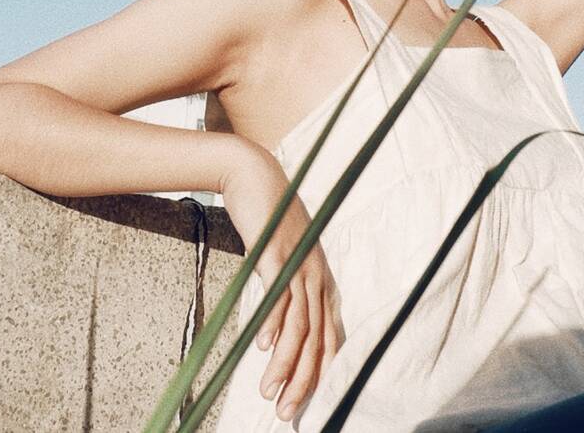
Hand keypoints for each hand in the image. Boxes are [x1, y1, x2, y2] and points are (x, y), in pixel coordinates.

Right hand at [220, 141, 345, 421]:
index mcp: (321, 280)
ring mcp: (298, 264)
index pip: (330, 337)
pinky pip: (277, 295)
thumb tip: (277, 328)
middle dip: (304, 382)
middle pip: (316, 339)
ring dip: (284, 363)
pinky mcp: (275, 254)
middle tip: (288, 413)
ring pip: (298, 325)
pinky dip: (272, 324)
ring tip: (270, 392)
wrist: (254, 175)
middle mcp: (316, 275)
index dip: (322, 374)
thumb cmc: (267, 219)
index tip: (308, 404)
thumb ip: (286, 289)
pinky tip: (262, 347)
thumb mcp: (282, 258)